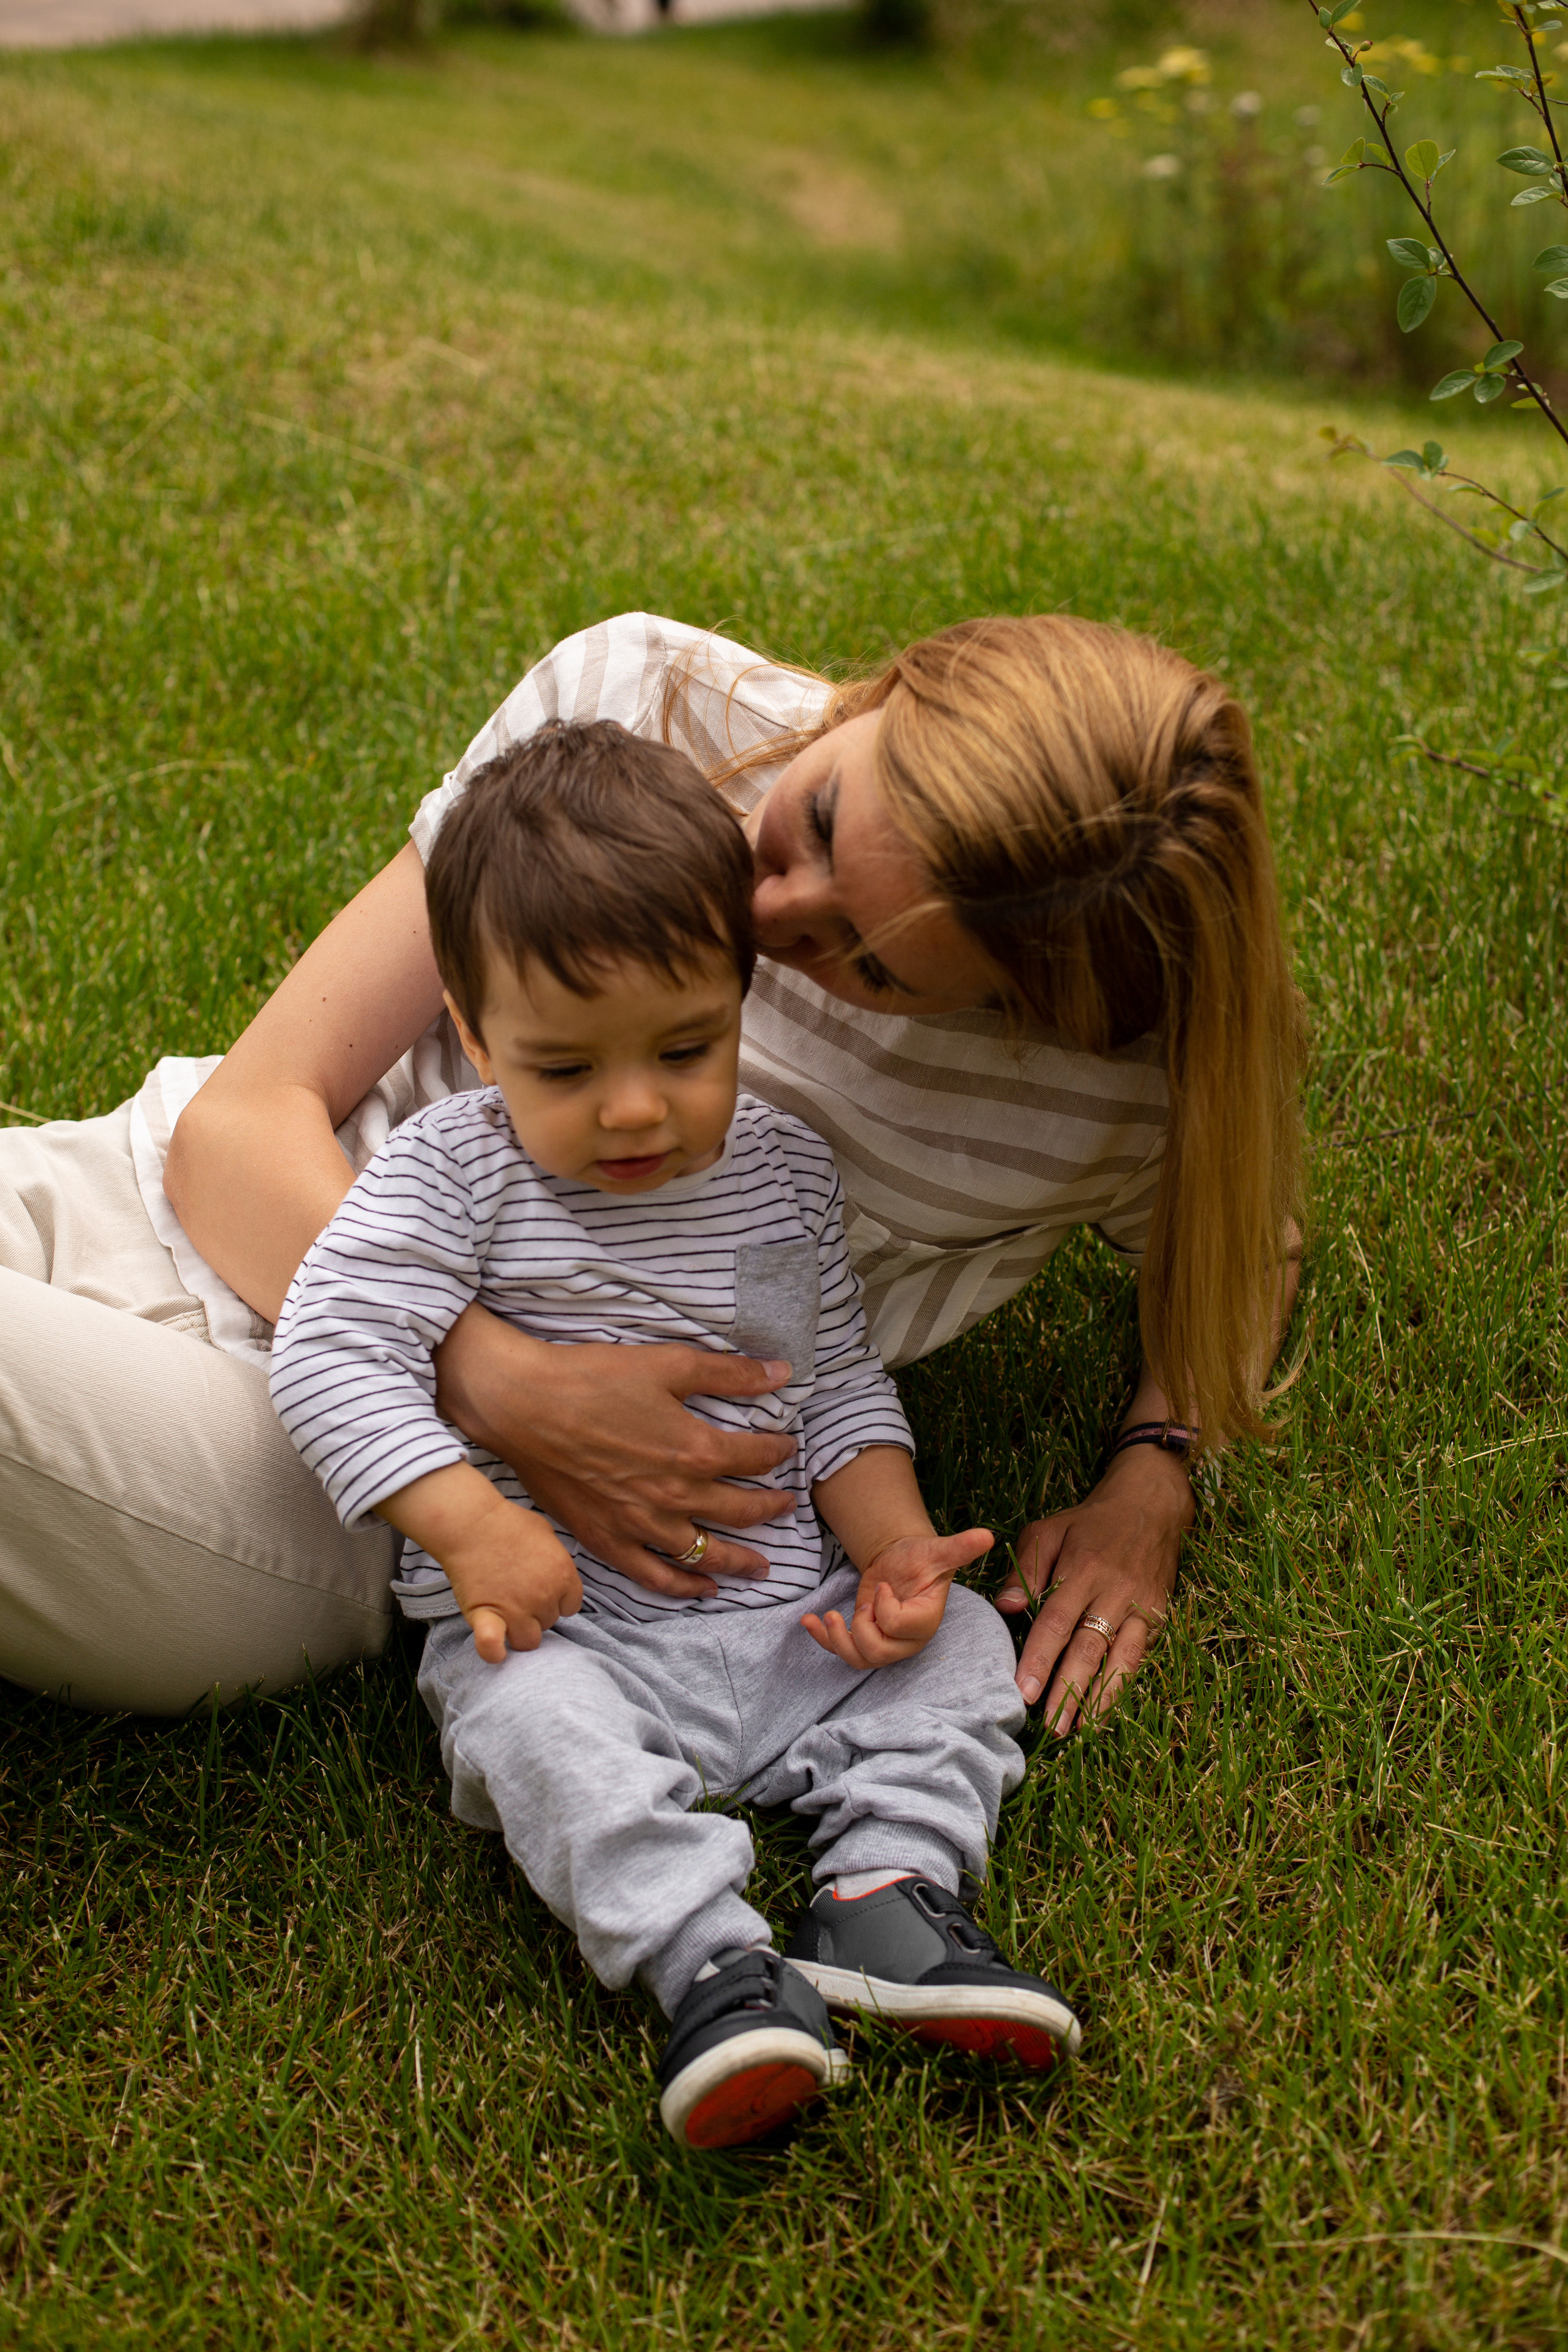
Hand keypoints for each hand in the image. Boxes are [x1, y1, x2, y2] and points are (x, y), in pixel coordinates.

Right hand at [435, 1310, 798, 1600]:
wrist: (523, 1405)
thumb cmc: (593, 1379)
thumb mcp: (668, 1364)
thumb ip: (729, 1374)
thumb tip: (781, 1372)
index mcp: (694, 1450)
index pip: (755, 1457)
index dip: (777, 1451)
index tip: (786, 1448)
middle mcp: (675, 1496)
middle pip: (739, 1511)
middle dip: (770, 1508)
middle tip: (786, 1506)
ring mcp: (641, 1524)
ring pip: (705, 1553)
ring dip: (740, 1560)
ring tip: (763, 1566)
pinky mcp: (607, 1539)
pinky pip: (655, 1575)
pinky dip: (684, 1587)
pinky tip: (704, 1589)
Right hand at [440, 1489, 583, 1664]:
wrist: (472, 1523)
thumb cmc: (509, 1523)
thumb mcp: (547, 1534)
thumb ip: (557, 1560)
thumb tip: (557, 1575)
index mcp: (563, 1575)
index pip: (571, 1606)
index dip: (557, 1600)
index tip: (542, 1590)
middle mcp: (544, 1597)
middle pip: (549, 1622)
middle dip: (537, 1612)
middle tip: (518, 1594)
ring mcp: (516, 1610)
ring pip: (529, 1641)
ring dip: (520, 1631)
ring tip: (506, 1615)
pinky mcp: (487, 1617)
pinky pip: (494, 1648)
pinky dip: (494, 1651)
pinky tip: (495, 1650)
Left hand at [802, 1527, 992, 1668]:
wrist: (901, 1560)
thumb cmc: (921, 1557)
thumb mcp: (937, 1550)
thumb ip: (959, 1548)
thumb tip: (987, 1535)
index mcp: (925, 1620)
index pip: (900, 1627)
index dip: (886, 1608)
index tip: (884, 1586)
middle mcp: (906, 1639)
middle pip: (879, 1654)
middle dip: (861, 1631)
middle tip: (861, 1605)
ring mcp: (884, 1642)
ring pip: (859, 1660)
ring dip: (837, 1641)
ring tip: (827, 1618)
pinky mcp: (864, 1638)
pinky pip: (843, 1651)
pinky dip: (822, 1639)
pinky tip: (808, 1621)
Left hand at [994, 1444, 1190, 1733]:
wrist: (1149, 1507)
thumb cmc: (1088, 1523)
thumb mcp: (1048, 1532)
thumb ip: (1025, 1570)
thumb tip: (1006, 1608)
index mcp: (1081, 1570)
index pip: (1056, 1621)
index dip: (1040, 1658)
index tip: (1024, 1690)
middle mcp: (1112, 1592)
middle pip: (1087, 1647)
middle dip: (1067, 1688)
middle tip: (1048, 1725)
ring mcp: (1138, 1606)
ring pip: (1117, 1659)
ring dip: (1097, 1698)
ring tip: (1077, 1730)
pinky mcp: (1156, 1616)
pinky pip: (1137, 1656)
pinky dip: (1122, 1686)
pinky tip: (1104, 1712)